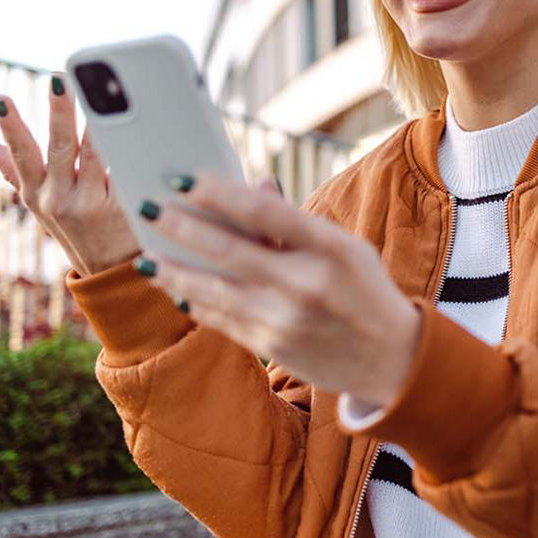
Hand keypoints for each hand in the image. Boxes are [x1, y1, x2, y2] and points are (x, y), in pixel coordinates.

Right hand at [0, 77, 140, 276]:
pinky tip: (137, 126)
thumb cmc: (75, 226)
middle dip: (59, 113)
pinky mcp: (123, 208)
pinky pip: (125, 171)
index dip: (9, 126)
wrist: (110, 270)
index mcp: (37, 192)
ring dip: (97, 124)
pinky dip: (129, 149)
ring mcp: (92, 204)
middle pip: (60, 148)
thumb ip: (13, 170)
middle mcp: (60, 198)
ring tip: (101, 95)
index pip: (20, 154)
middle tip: (59, 81)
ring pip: (95, 155)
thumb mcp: (38, 203)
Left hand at [136, 172, 422, 406]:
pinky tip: (173, 287)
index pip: (264, 213)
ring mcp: (285, 319)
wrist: (391, 359)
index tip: (186, 178)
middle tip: (148, 207)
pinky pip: (220, 319)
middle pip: (229, 250)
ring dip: (173, 271)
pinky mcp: (270, 347)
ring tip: (145, 255)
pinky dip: (194, 301)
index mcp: (330, 248)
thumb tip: (252, 188)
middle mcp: (305, 284)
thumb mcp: (345, 248)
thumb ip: (295, 222)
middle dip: (182, 227)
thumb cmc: (366, 291)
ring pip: (213, 290)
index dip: (219, 193)